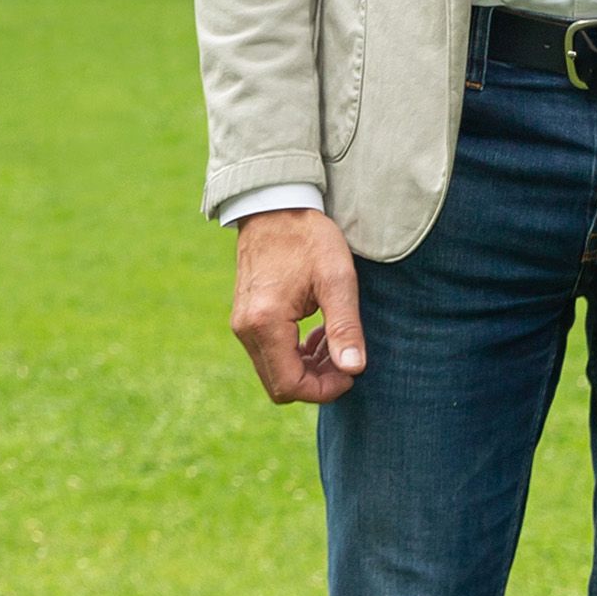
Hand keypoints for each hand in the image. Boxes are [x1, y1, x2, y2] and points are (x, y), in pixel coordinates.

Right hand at [231, 208, 364, 403]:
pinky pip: (269, 353)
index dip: (324, 390)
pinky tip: (317, 334)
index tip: (351, 372)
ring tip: (336, 342)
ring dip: (308, 368)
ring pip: (274, 371)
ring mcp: (242, 324)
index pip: (290, 385)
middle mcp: (246, 329)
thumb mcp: (336, 279)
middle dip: (317, 381)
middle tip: (346, 358)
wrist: (275, 205)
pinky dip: (295, 354)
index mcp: (265, 323)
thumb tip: (354, 370)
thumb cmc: (307, 237)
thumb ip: (345, 327)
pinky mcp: (246, 317)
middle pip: (280, 384)